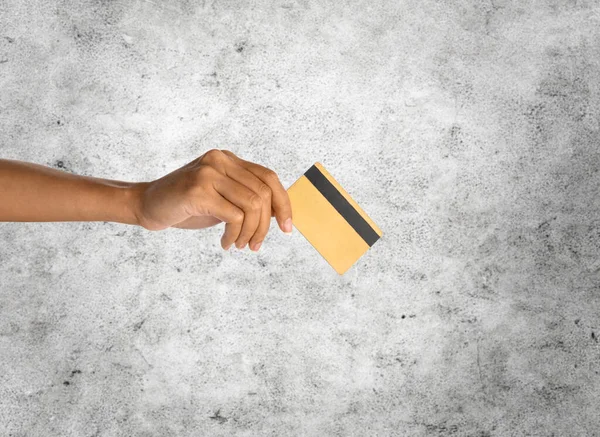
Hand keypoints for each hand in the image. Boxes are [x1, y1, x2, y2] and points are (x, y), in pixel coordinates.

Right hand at [134, 149, 292, 250]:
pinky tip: (226, 243)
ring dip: (250, 233)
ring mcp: (209, 173)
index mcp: (228, 159)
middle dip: (265, 226)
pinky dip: (235, 236)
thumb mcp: (221, 197)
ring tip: (240, 245)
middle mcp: (220, 160)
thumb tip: (278, 214)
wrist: (147, 204)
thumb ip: (244, 198)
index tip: (287, 227)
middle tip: (255, 245)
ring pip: (252, 205)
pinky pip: (234, 217)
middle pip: (263, 193)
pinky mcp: (198, 190)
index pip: (269, 177)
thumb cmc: (186, 205)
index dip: (283, 203)